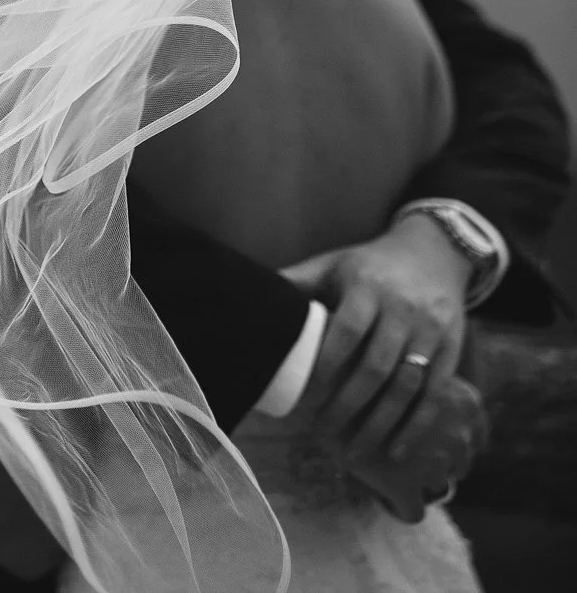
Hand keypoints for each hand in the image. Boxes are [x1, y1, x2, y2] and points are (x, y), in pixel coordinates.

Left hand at [281, 214, 470, 457]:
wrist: (433, 252)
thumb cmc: (371, 264)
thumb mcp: (335, 263)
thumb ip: (299, 281)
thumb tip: (252, 298)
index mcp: (368, 285)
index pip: (348, 330)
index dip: (328, 365)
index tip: (307, 395)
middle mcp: (403, 308)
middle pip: (376, 366)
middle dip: (348, 405)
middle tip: (323, 434)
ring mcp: (431, 329)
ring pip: (406, 386)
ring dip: (379, 425)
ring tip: (353, 453)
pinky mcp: (452, 347)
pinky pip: (434, 393)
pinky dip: (415, 426)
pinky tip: (395, 450)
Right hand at [342, 375, 488, 522]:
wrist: (333, 381)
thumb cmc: (372, 365)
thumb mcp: (416, 366)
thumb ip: (435, 384)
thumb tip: (434, 397)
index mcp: (467, 403)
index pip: (476, 436)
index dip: (450, 436)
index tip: (429, 432)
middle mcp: (459, 437)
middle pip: (457, 465)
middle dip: (436, 459)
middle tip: (406, 447)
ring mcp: (434, 467)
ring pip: (436, 486)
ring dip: (418, 479)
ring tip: (390, 465)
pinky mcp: (405, 488)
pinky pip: (412, 511)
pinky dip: (400, 505)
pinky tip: (384, 491)